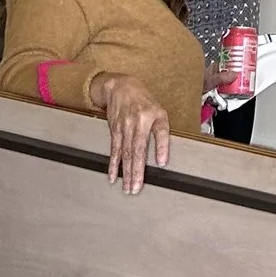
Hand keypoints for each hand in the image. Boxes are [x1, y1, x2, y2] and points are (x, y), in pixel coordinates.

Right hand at [92, 75, 170, 193]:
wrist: (120, 87)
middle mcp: (134, 124)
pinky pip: (114, 150)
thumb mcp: (160, 113)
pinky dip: (113, 165)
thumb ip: (162, 136)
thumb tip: (162, 160)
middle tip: (135, 189)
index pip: (152, 139)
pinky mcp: (114, 131)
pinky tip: (113, 177)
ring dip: (125, 172)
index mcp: (148, 119)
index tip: (159, 166)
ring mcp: (122, 128)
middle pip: (135, 151)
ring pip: (124, 154)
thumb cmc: (144, 102)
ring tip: (127, 188)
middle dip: (135, 172)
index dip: (156, 152)